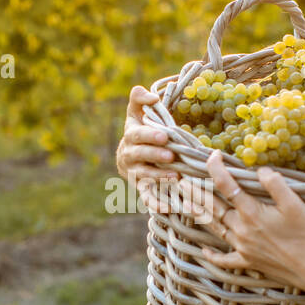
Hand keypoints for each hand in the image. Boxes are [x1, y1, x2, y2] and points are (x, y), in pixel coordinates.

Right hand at [116, 85, 179, 212]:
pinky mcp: (141, 189)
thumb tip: (151, 97)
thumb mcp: (135, 111)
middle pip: (141, 156)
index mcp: (131, 136)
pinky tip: (169, 207)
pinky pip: (148, 198)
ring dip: (159, 178)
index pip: (138, 135)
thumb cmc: (139, 129)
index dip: (149, 136)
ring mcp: (135, 174)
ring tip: (176, 177)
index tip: (164, 136)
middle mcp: (130, 156)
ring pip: (144, 177)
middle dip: (155, 156)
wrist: (128, 157)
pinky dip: (156, 204)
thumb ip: (139, 98)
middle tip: (171, 156)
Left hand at [185, 149, 304, 294]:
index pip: (227, 186)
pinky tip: (204, 250)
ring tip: (186, 204)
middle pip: (213, 207)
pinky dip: (213, 255)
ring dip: (199, 215)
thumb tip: (259, 170)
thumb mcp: (296, 204)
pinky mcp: (248, 262)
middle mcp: (242, 230)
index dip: (217, 169)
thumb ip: (275, 184)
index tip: (213, 155)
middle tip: (181, 181)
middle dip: (197, 192)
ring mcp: (243, 247)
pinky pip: (225, 259)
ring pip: (215, 228)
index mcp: (252, 213)